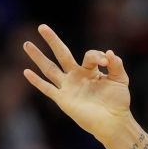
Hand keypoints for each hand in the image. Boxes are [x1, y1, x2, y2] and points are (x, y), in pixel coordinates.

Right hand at [22, 24, 132, 140]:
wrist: (113, 122)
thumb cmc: (118, 101)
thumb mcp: (121, 80)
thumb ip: (117, 65)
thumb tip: (109, 52)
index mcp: (91, 71)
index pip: (89, 56)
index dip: (97, 56)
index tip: (106, 62)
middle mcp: (77, 76)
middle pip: (62, 55)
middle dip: (53, 41)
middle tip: (42, 27)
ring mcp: (68, 87)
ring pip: (49, 69)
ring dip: (38, 57)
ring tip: (27, 44)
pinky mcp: (63, 99)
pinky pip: (47, 88)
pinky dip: (37, 81)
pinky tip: (26, 72)